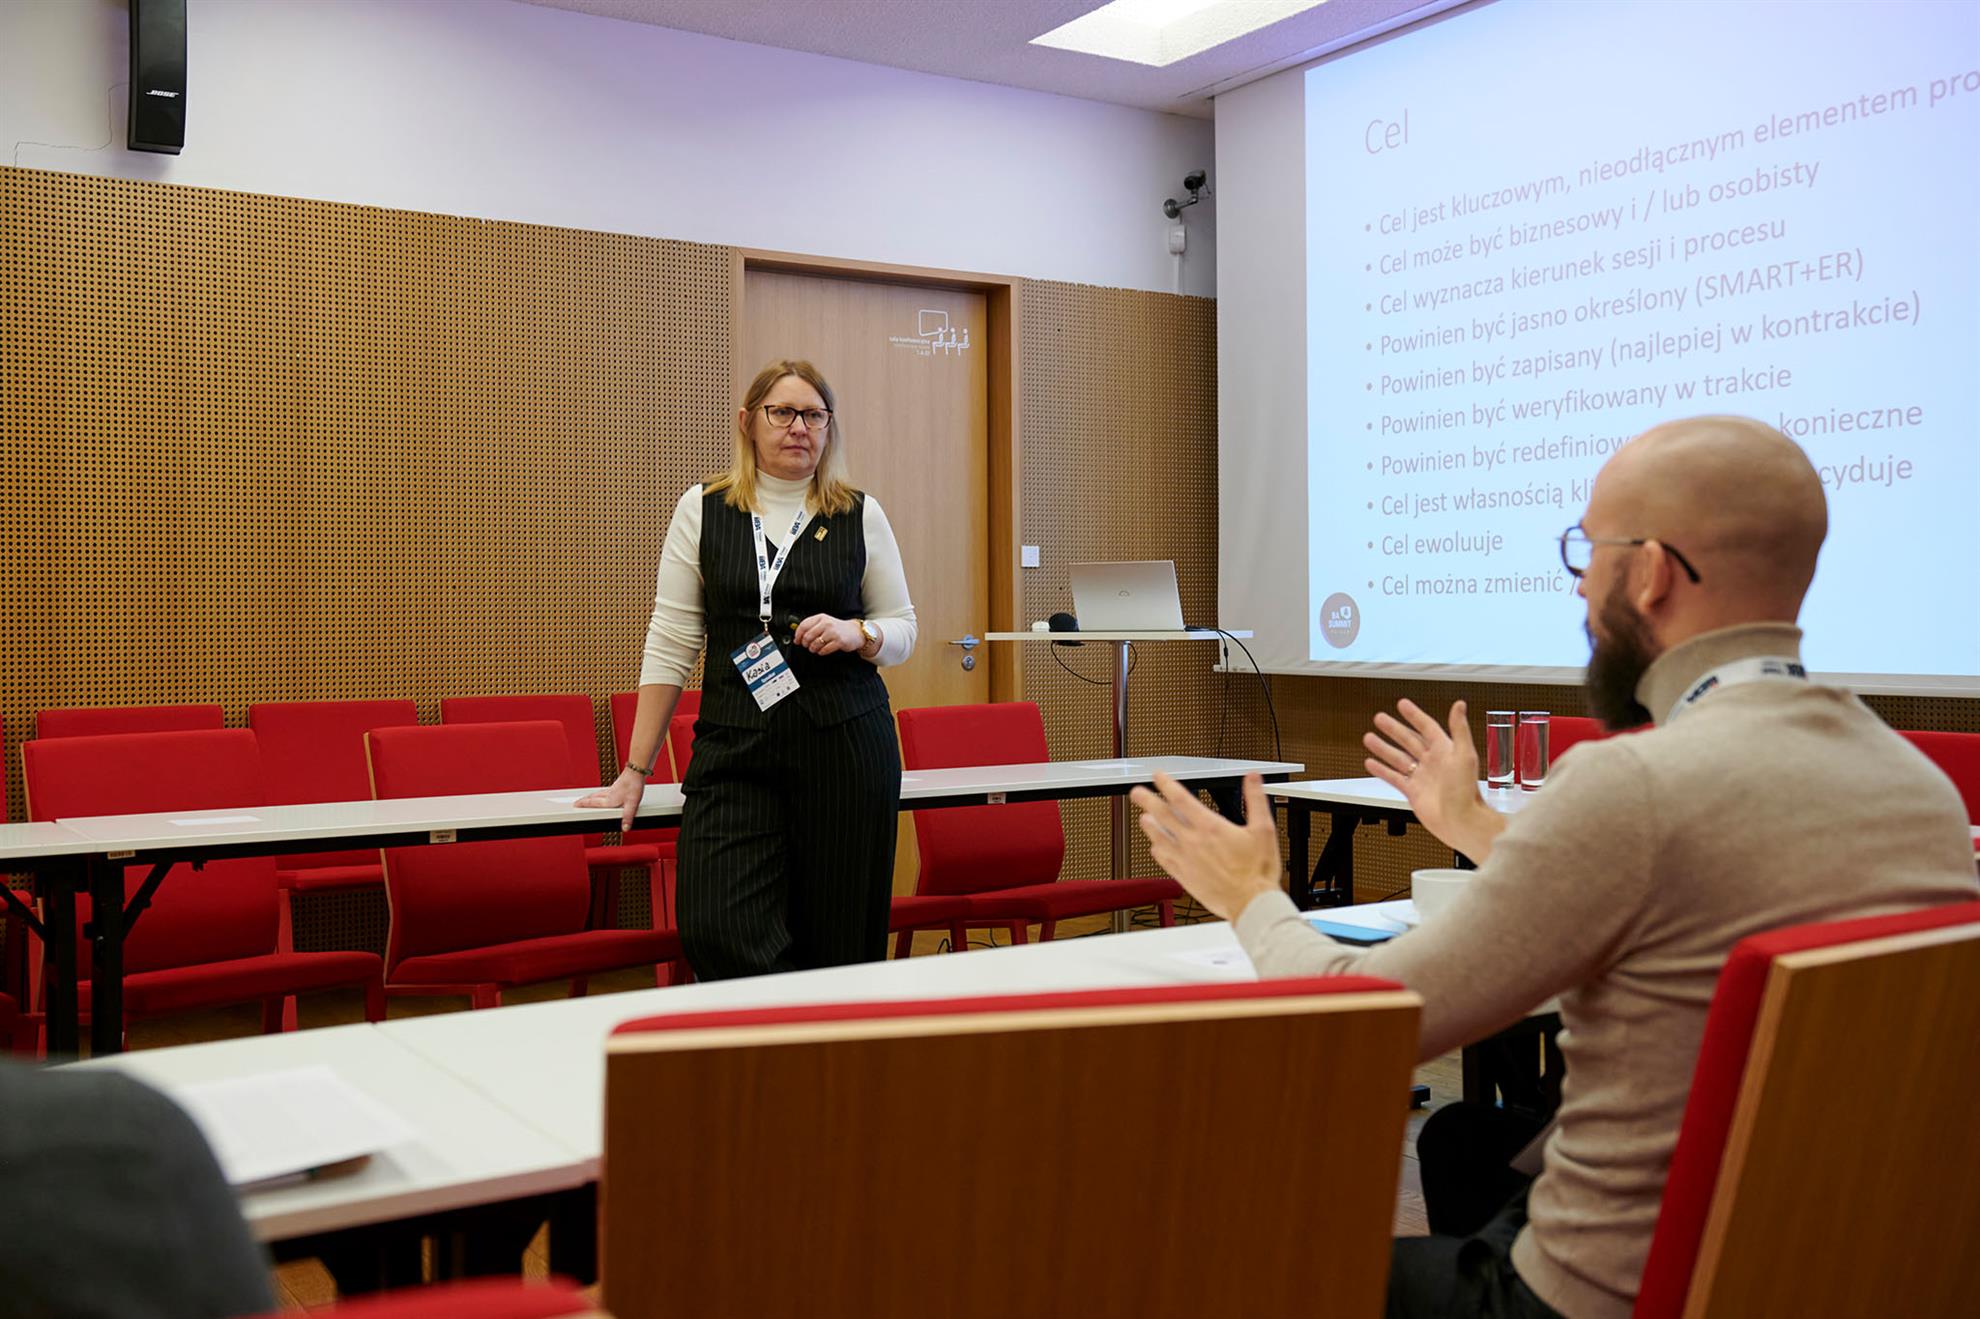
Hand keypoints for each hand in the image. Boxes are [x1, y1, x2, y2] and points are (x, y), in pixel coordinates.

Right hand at [575, 767, 645, 832]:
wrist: (636, 772)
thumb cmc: (634, 786)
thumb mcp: (632, 804)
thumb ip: (627, 817)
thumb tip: (625, 828)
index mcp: (609, 800)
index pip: (592, 803)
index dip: (583, 804)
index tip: (575, 805)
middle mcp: (608, 794)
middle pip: (592, 798)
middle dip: (584, 800)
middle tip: (578, 802)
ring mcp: (612, 789)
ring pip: (598, 793)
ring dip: (591, 796)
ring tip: (588, 799)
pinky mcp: (617, 785)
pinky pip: (604, 791)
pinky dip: (600, 793)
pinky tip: (605, 793)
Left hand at [793, 613, 862, 654]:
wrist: (855, 632)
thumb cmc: (837, 629)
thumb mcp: (824, 623)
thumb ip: (811, 627)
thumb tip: (797, 637)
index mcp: (821, 618)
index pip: (804, 625)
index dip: (798, 635)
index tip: (797, 640)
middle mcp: (826, 624)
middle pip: (808, 636)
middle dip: (805, 644)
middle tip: (807, 646)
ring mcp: (833, 632)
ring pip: (815, 644)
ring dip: (813, 649)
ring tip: (815, 649)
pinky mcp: (839, 641)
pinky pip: (824, 650)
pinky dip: (821, 652)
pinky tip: (823, 650)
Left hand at [1128, 772, 1282, 921]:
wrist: (1251, 902)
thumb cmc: (1257, 870)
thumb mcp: (1264, 829)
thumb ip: (1255, 800)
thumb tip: (1252, 779)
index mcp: (1210, 828)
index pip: (1181, 799)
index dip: (1166, 785)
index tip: (1158, 777)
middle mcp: (1193, 842)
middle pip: (1162, 816)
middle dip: (1147, 800)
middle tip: (1137, 793)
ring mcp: (1185, 860)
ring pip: (1159, 838)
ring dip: (1149, 826)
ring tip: (1143, 818)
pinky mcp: (1184, 877)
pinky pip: (1164, 860)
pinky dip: (1157, 851)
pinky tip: (1155, 848)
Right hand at [1361, 699, 1502, 860]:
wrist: (1461, 821)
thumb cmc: (1467, 792)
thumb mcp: (1465, 755)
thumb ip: (1460, 729)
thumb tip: (1459, 705)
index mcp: (1445, 751)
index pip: (1427, 727)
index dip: (1414, 715)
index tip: (1402, 705)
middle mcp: (1432, 762)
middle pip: (1408, 740)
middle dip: (1393, 729)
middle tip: (1379, 718)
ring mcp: (1421, 777)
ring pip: (1398, 758)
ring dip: (1383, 748)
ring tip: (1369, 738)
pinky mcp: (1413, 792)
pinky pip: (1394, 778)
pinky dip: (1382, 770)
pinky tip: (1371, 764)